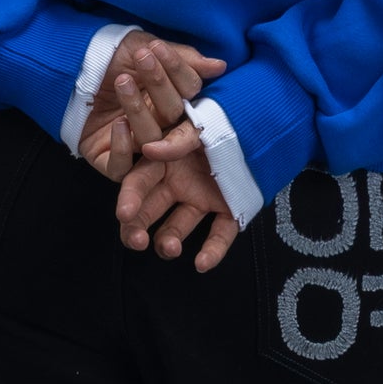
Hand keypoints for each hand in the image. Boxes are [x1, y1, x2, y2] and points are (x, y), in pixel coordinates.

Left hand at [77, 30, 225, 181]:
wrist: (65, 67)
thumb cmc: (109, 56)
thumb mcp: (142, 46)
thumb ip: (181, 58)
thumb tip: (219, 66)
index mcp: (173, 97)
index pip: (188, 91)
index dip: (177, 72)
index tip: (157, 49)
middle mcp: (159, 124)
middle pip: (173, 115)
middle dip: (160, 88)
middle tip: (143, 60)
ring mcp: (135, 144)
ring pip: (150, 139)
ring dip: (137, 110)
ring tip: (122, 82)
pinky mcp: (109, 160)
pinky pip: (121, 168)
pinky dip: (122, 148)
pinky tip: (118, 125)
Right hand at [108, 115, 240, 273]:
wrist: (259, 123)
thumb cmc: (223, 120)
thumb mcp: (198, 124)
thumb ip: (176, 138)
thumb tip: (149, 149)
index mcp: (164, 162)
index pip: (138, 183)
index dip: (128, 198)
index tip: (123, 214)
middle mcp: (178, 184)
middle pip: (148, 212)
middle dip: (136, 229)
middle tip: (136, 242)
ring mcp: (201, 199)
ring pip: (177, 228)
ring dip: (169, 243)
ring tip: (171, 248)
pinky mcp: (228, 210)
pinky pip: (218, 234)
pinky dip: (212, 251)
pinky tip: (203, 263)